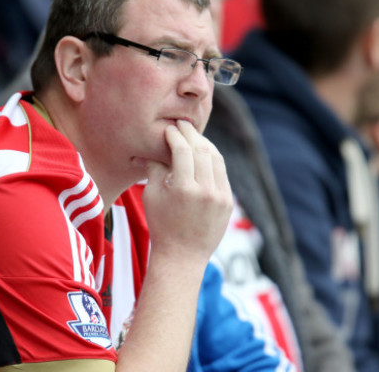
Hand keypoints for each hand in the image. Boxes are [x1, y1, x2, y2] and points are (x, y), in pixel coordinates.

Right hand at [143, 120, 232, 260]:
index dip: (175, 135)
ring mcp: (220, 197)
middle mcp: (205, 191)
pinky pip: (222, 172)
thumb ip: (154, 167)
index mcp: (183, 189)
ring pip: (216, 158)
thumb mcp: (152, 195)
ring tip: (193, 136)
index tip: (169, 128)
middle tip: (182, 124)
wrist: (182, 256)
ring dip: (205, 143)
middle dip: (191, 133)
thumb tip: (150, 147)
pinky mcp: (228, 202)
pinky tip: (204, 153)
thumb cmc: (161, 225)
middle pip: (201, 150)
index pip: (182, 150)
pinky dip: (213, 159)